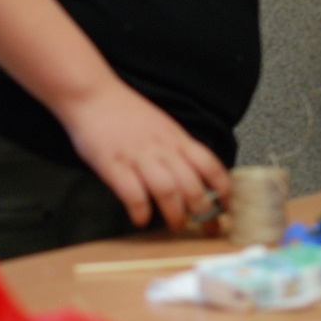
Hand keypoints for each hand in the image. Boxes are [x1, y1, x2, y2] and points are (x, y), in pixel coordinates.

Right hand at [57, 78, 230, 230]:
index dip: (223, 189)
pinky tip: (141, 219)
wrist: (92, 93)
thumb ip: (176, 147)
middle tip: (205, 227)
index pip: (209, 164)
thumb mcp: (161, 125)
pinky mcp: (114, 165)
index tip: (228, 208)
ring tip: (176, 226)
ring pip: (168, 191)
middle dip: (203, 211)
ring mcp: (138, 157)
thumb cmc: (125, 111)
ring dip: (175, 214)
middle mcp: (162, 148)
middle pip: (192, 184)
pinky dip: (141, 211)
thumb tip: (194, 174)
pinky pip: (133, 194)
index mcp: (176, 138)